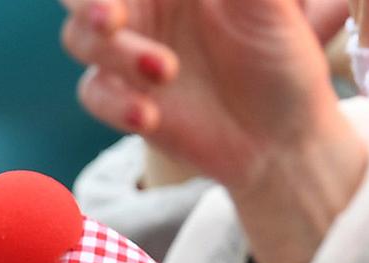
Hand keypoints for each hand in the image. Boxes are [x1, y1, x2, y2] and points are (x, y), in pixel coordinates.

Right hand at [60, 0, 367, 262]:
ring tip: (160, 76)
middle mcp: (147, 8)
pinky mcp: (125, 104)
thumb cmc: (287, 61)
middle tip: (112, 21)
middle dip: (90, 8)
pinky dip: (114, 104)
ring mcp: (130, 57)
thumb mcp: (267, 5)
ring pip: (81, 44)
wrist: (286, 143)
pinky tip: (150, 116)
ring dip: (112, 57)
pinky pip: (94, 95)